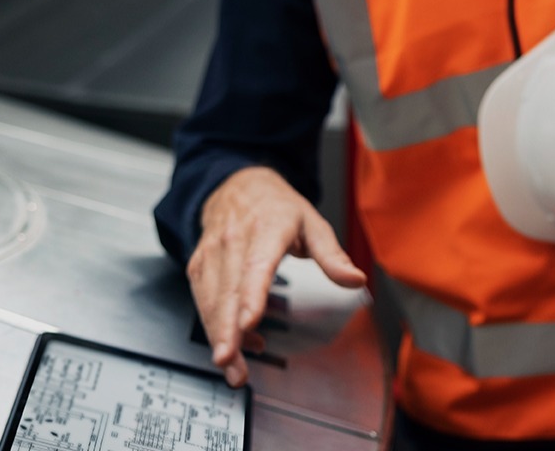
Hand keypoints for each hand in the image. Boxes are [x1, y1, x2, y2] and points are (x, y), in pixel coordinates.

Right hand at [187, 166, 365, 386]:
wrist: (237, 186)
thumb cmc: (277, 207)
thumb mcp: (313, 223)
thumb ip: (332, 256)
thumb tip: (356, 279)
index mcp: (267, 229)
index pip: (257, 265)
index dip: (251, 296)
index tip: (249, 322)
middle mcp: (234, 241)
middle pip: (229, 291)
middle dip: (228, 332)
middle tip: (234, 366)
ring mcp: (212, 254)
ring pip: (211, 301)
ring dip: (219, 337)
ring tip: (233, 368)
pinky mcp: (199, 266)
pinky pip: (202, 301)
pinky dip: (214, 327)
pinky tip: (233, 346)